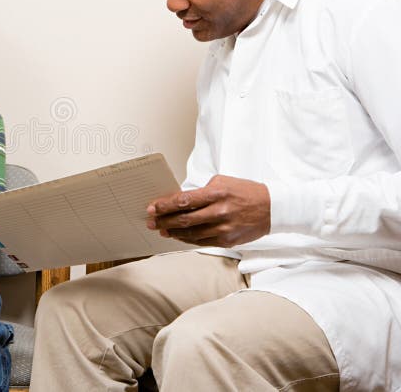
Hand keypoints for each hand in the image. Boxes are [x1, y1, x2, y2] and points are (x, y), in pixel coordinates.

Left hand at [146, 174, 270, 246]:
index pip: (184, 200)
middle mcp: (220, 212)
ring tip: (161, 230)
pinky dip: (187, 239)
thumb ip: (201, 191)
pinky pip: (201, 242)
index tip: (152, 207)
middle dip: (163, 220)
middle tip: (151, 221)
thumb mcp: (223, 182)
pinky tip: (178, 236)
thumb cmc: (245, 192)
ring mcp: (224, 229)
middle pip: (184, 219)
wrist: (273, 208)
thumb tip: (180, 199)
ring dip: (173, 232)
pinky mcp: (228, 241)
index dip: (164, 205)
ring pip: (191, 233)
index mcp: (217, 193)